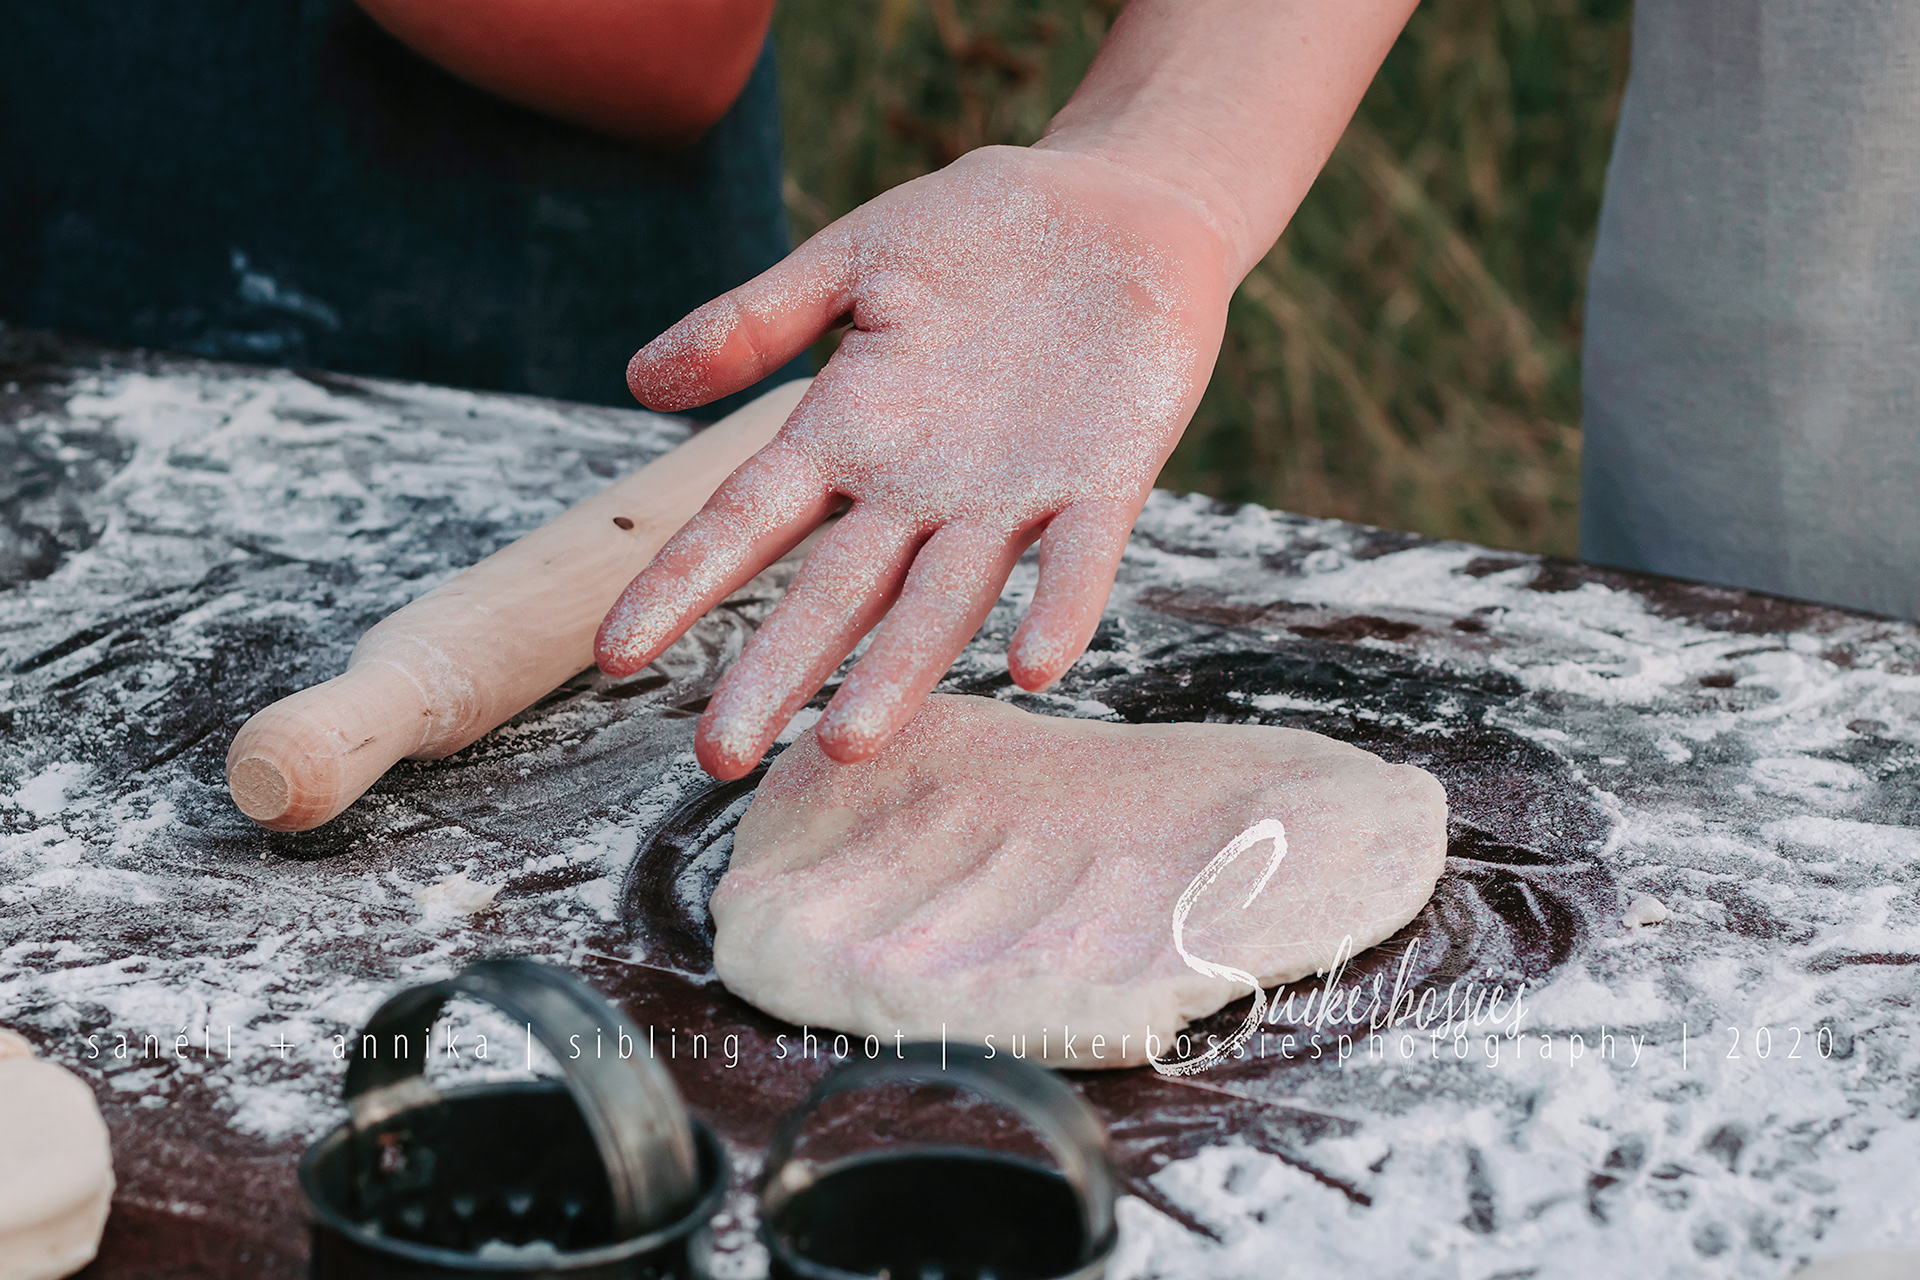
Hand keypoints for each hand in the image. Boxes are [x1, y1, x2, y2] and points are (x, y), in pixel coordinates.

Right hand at [596, 144, 1233, 779]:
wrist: (1119, 208)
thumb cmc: (978, 234)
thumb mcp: (854, 263)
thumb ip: (755, 321)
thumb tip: (638, 381)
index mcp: (847, 432)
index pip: (746, 521)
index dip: (684, 584)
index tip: (618, 656)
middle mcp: (917, 487)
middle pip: (833, 591)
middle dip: (775, 670)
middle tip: (719, 758)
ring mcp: (1011, 495)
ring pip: (942, 599)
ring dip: (899, 671)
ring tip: (847, 745)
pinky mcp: (1104, 480)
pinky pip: (1079, 557)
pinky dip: (1059, 608)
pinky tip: (1035, 667)